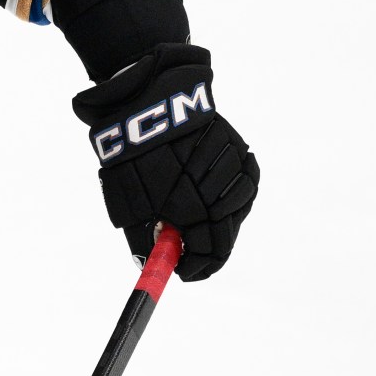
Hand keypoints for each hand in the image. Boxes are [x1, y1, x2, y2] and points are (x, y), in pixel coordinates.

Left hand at [70, 42, 257, 280]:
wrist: (147, 103)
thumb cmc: (133, 158)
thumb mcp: (130, 205)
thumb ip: (145, 239)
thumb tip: (153, 265)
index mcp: (192, 208)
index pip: (211, 254)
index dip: (198, 267)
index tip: (183, 272)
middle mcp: (219, 190)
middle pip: (226, 234)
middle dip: (205, 243)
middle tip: (186, 247)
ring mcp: (233, 167)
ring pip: (238, 207)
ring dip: (218, 214)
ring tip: (194, 204)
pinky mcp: (239, 148)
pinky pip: (245, 178)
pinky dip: (230, 188)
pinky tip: (212, 186)